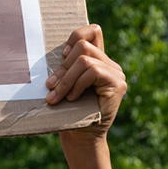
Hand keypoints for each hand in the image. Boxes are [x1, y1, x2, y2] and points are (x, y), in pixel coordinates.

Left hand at [46, 24, 126, 138]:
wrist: (80, 137)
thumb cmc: (68, 111)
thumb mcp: (63, 84)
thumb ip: (65, 67)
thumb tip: (50, 52)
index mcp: (98, 60)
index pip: (93, 31)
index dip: (75, 36)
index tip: (62, 55)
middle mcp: (110, 64)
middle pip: (83, 45)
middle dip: (62, 67)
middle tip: (50, 87)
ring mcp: (116, 73)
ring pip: (85, 60)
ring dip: (65, 79)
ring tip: (55, 97)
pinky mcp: (117, 84)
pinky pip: (92, 71)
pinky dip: (77, 84)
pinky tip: (72, 98)